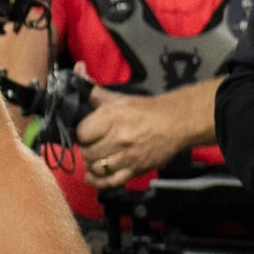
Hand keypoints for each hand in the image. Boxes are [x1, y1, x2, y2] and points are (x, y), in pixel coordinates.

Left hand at [77, 91, 206, 184]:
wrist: (176, 123)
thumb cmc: (144, 110)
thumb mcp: (118, 98)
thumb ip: (93, 91)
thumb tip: (77, 71)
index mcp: (111, 117)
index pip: (81, 133)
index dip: (81, 133)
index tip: (86, 132)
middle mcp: (118, 138)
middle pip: (87, 152)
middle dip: (86, 149)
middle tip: (93, 144)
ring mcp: (127, 156)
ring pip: (96, 168)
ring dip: (93, 164)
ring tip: (97, 157)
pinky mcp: (136, 170)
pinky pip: (110, 182)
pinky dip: (98, 182)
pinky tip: (93, 176)